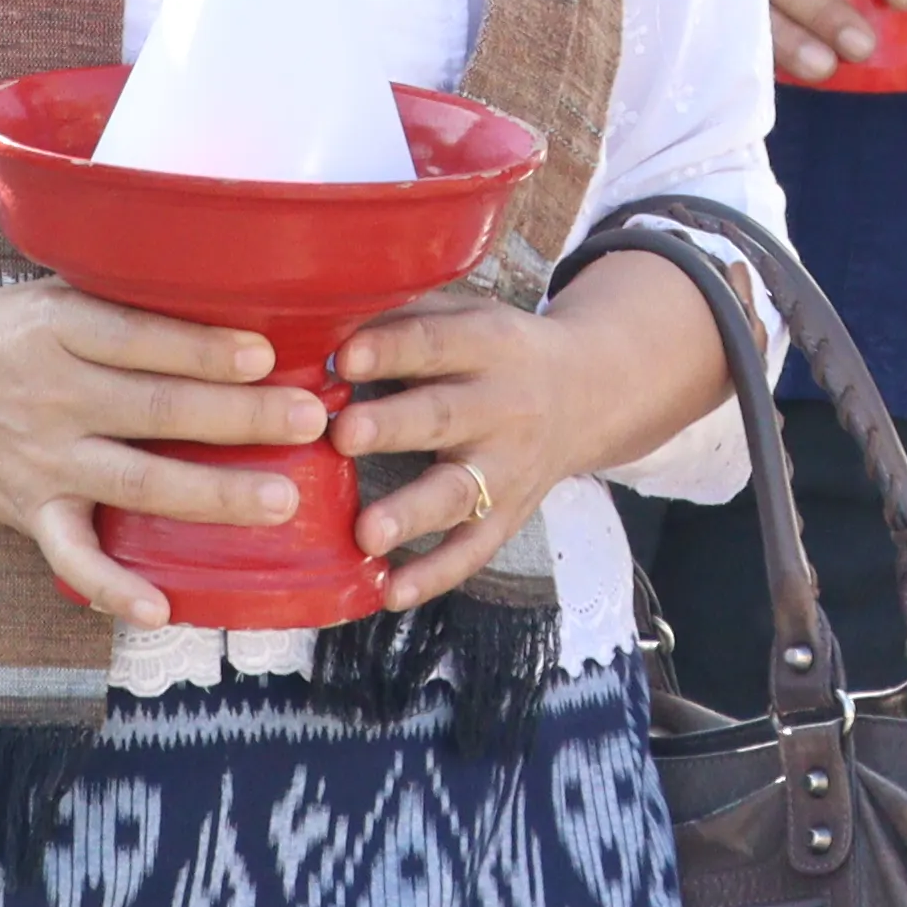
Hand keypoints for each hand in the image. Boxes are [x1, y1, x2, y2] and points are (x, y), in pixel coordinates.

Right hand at [0, 281, 333, 628]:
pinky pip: (73, 559)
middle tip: (312, 420)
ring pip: (137, 484)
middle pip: (156, 410)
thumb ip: (122, 301)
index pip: (143, 339)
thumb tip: (227, 291)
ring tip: (283, 501)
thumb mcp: (50, 293)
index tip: (270, 354)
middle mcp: (52, 397)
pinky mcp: (29, 513)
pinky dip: (113, 588)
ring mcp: (41, 462)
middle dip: (241, 418)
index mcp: (60, 330)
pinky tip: (163, 605)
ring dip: (214, 496)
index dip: (206, 348)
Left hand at [332, 294, 609, 609]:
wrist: (589, 393)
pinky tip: (390, 592)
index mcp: (489, 344)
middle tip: (343, 434)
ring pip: (458, 493)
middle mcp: (503, 406)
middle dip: (394, 427)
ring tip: (366, 533)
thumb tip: (317, 319)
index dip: (393, 349)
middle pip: (444, 417)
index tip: (345, 356)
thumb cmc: (495, 350)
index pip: (437, 343)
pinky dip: (434, 575)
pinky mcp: (508, 516)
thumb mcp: (468, 314)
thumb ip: (406, 316)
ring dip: (411, 513)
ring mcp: (508, 468)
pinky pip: (472, 551)